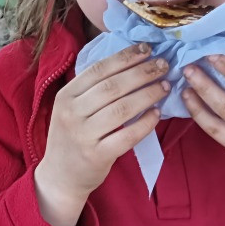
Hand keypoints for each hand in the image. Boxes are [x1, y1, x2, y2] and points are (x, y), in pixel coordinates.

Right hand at [34, 44, 168, 225]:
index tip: (147, 49)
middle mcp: (72, 114)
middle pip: (112, 86)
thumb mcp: (71, 109)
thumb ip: (92, 89)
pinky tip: (157, 113)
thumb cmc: (72, 137)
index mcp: (65, 96)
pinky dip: (145, 123)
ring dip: (147, 94)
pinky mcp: (97, 156)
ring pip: (122, 109)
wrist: (60, 176)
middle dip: (142, 72)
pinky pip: (127, 136)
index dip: (125, 57)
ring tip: (164, 86)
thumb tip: (130, 63)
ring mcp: (83, 135)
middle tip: (163, 65)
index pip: (98, 70)